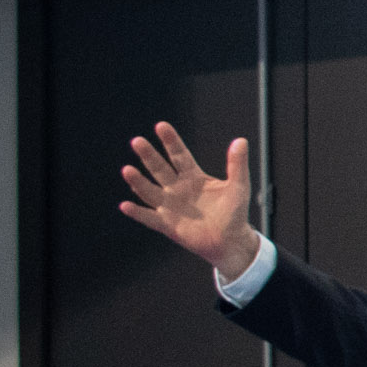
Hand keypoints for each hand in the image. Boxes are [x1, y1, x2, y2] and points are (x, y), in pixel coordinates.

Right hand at [118, 122, 260, 280]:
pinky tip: (125, 205)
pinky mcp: (167, 224)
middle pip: (160, 169)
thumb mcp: (239, 187)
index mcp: (193, 177)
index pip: (179, 155)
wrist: (230, 241)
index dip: (171, 141)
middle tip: (137, 141)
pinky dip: (138, 213)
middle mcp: (177, 188)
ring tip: (127, 170)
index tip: (161, 126)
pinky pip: (149, 218)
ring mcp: (170, 206)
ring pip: (150, 191)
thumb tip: (241, 141)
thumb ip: (237, 165)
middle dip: (149, 156)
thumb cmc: (234, 212)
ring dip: (138, 182)